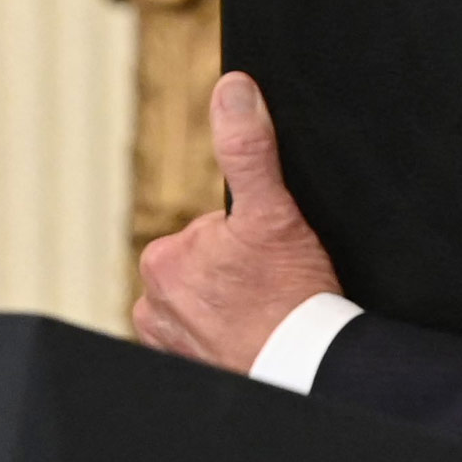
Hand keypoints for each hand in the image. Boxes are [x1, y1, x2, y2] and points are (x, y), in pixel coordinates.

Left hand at [132, 71, 341, 372]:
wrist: (308, 372)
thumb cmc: (293, 299)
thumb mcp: (274, 212)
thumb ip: (248, 149)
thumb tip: (233, 90)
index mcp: (162, 259)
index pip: (208, 232)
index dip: (246, 240)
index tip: (269, 261)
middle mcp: (152, 303)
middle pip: (205, 267)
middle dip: (237, 272)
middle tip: (272, 288)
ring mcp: (166, 342)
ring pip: (206, 304)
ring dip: (233, 307)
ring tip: (266, 317)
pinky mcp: (184, 370)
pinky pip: (206, 341)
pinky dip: (226, 339)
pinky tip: (252, 340)